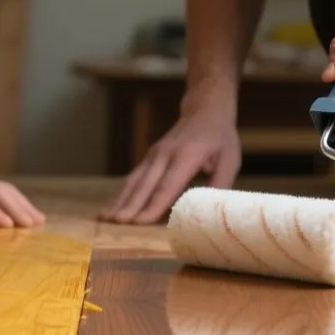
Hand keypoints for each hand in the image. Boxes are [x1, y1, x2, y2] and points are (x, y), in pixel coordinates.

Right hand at [99, 107, 239, 223]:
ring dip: (119, 200)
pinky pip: (133, 178)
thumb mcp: (230, 160)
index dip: (153, 205)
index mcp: (187, 155)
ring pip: (134, 181)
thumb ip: (220, 185)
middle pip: (144, 185)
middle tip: (115, 223)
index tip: (139, 221)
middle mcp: (165, 154)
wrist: (205, 111)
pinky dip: (121, 194)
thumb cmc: (220, 139)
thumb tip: (211, 212)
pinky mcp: (149, 158)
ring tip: (105, 218)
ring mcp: (154, 155)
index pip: (167, 185)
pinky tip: (111, 206)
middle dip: (129, 206)